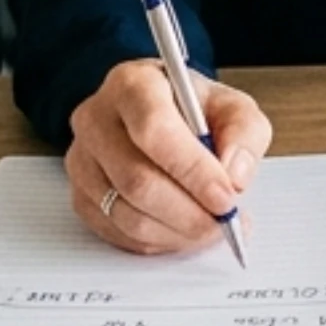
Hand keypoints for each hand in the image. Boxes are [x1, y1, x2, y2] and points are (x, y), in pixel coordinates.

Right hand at [67, 57, 271, 254]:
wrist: (157, 116)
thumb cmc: (192, 110)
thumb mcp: (231, 107)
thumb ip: (244, 133)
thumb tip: (234, 175)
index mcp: (133, 84)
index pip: (154, 130)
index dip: (193, 171)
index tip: (226, 196)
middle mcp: (97, 119)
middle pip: (137, 180)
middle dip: (188, 211)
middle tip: (222, 221)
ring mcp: (82, 160)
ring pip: (126, 214)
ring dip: (176, 231)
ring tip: (208, 227)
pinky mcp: (80, 195)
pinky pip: (117, 233)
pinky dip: (157, 241)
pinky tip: (181, 229)